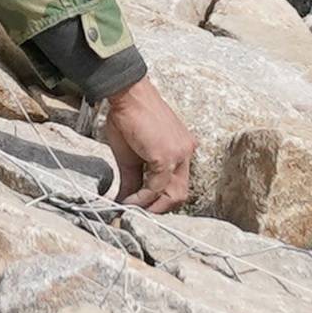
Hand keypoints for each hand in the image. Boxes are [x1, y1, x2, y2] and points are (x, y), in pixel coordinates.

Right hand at [99, 78, 196, 212]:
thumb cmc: (128, 118)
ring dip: (151, 208)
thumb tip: (124, 204)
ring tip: (131, 212)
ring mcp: (180, 154)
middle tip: (137, 217)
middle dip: (158, 210)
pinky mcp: (167, 157)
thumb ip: (134, 181)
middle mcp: (187, 152)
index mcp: (182, 150)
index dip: (160, 202)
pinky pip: (155, 188)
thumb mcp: (131, 156)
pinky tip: (127, 201)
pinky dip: (141, 199)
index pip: (177, 185)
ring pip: (172, 195)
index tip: (140, 211)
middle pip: (180, 194)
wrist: (126, 95)